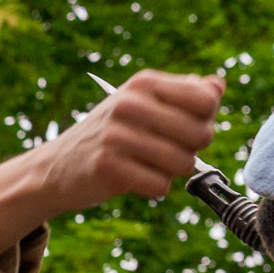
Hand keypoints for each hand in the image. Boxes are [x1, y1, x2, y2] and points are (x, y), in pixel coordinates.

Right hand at [0, 70, 224, 261]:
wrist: (55, 168)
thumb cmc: (110, 136)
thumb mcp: (144, 104)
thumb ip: (185, 94)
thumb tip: (217, 87)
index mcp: (144, 83)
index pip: (206, 101)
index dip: (205, 121)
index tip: (184, 129)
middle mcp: (130, 104)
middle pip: (201, 134)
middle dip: (192, 151)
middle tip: (167, 153)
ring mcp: (117, 136)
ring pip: (184, 163)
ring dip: (173, 173)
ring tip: (150, 167)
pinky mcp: (107, 168)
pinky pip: (160, 185)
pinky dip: (154, 189)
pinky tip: (135, 181)